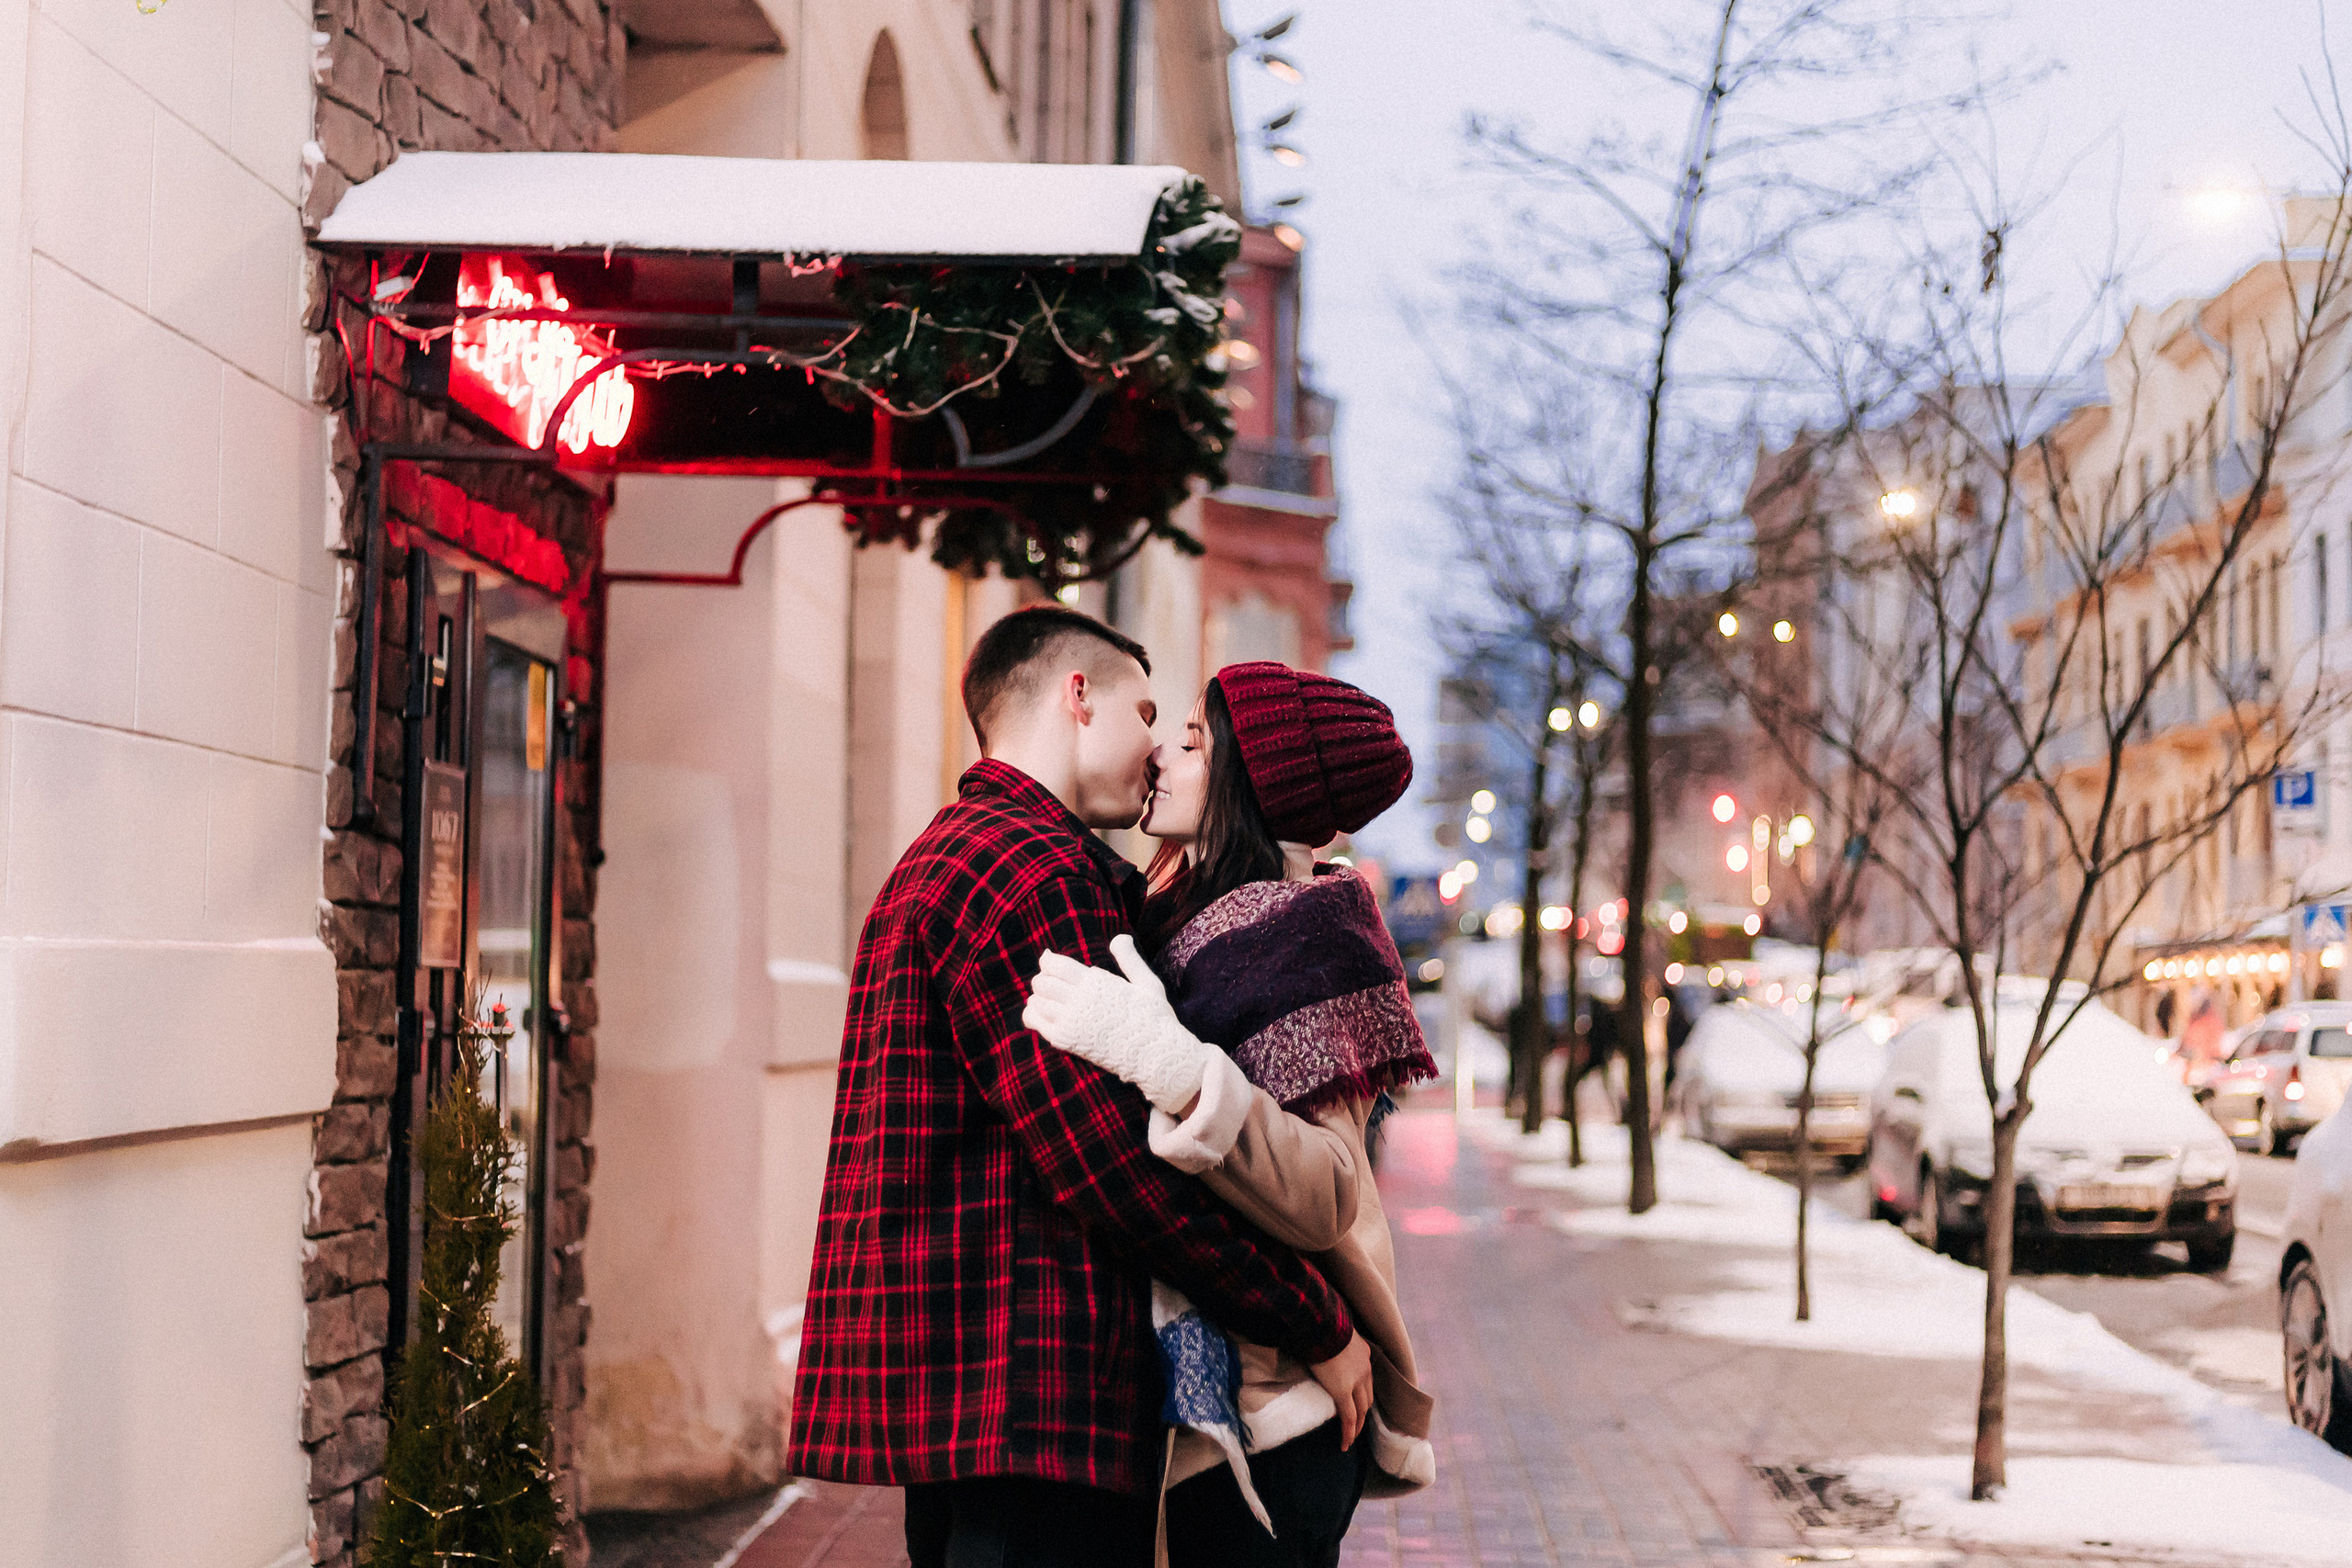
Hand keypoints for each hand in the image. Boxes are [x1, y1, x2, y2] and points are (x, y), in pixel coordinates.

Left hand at [1022, 934, 1213, 1112]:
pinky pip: (1037, 1023)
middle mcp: (1080, 1000)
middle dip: (1043, 978)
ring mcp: (1071, 1022)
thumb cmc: (1154, 1018)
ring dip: (1038, 997)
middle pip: (1042, 982)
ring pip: (1037, 1002)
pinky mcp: (1067, 1040)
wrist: (1154, 1055)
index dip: (1047, 960)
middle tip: (1050, 981)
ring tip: (1047, 997)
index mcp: (1096, 983)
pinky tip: (1040, 1014)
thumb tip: (1120, 937)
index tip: (1048, 959)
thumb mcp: (1148, 984)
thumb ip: (1130, 960)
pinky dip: (1033, 1015)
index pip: (1056, 965)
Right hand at [1309, 1332, 1373, 1450]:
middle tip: (1356, 1426)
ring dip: (1357, 1426)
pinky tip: (1345, 1444)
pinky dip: (1348, 1432)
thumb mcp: (1331, 1332)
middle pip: (1367, 1398)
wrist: (1321, 1322)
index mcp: (1363, 1353)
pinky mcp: (1342, 1391)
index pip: (1366, 1379)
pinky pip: (1348, 1417)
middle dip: (1363, 1413)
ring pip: (1361, 1410)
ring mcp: (1355, 1380)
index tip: (1357, 1403)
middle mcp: (1364, 1368)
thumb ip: (1330, 1342)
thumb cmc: (1319, 1322)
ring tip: (1350, 1438)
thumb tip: (1315, 1342)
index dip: (1363, 1394)